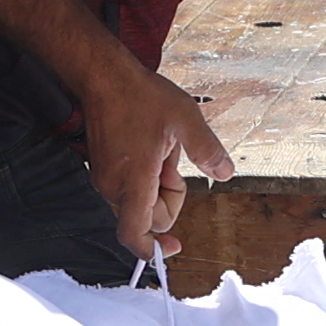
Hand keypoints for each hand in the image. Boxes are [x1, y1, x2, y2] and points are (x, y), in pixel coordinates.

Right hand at [82, 60, 236, 261]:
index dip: (153, 249)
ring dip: (157, 184)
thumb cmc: (140, 96)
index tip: (173, 247)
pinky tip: (148, 145)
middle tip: (172, 161)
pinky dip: (144, 176)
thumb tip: (225, 174)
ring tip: (159, 147)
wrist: (103, 76)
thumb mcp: (185, 119)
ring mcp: (103, 179)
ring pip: (140, 202)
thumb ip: (208, 151)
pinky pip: (129, 187)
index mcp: (133, 181)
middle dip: (168, 198)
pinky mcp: (101, 170)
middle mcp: (113, 186)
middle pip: (148, 217)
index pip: (134, 235)